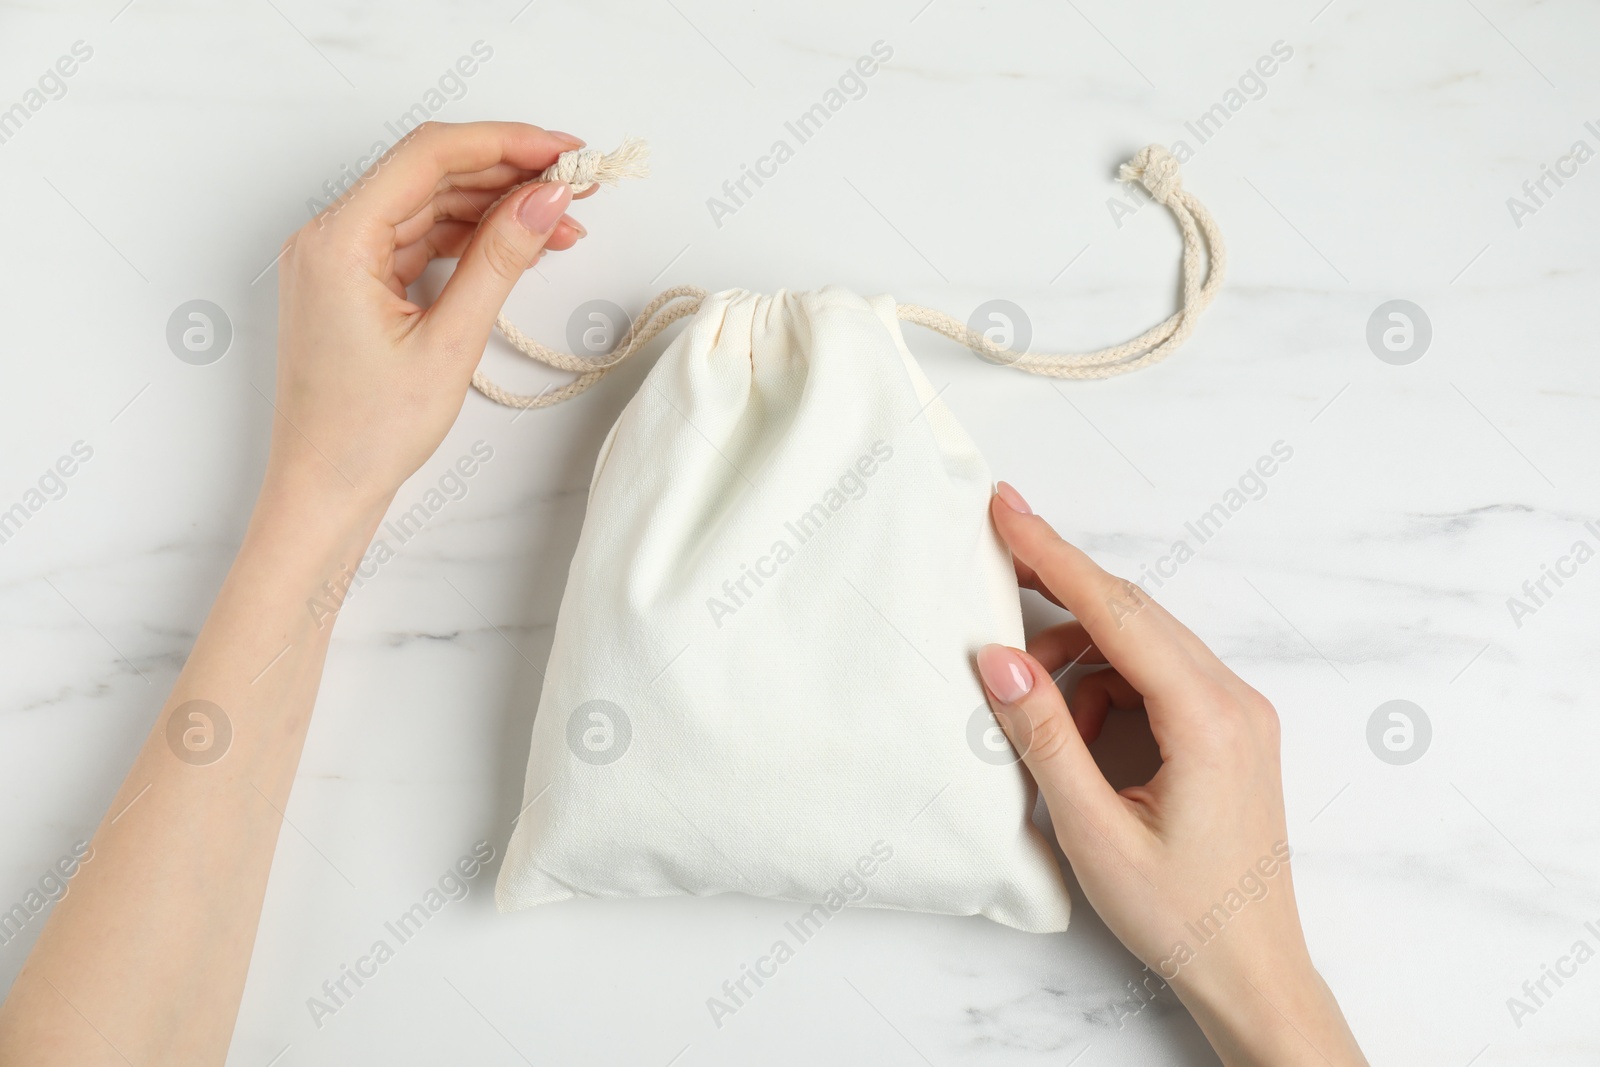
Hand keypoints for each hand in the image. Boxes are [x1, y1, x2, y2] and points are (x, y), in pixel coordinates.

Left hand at [265, 120, 588, 511]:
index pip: (430, 156)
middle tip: (577, 183)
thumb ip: (499, 260)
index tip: (564, 152)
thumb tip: (545, 200)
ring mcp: (340, 259)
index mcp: (338, 240)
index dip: (505, 143)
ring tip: (562, 221)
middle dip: (508, 172)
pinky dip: (470, 239)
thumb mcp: (449, 343)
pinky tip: (519, 246)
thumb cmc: (366, 434)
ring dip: (496, 207)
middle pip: (431, 173)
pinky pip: (419, 239)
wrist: (323, 492)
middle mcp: (330, 236)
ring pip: (430, 205)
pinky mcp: (354, 283)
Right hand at [976, 482, 1365, 1066]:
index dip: (1053, 556)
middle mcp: (1234, 701)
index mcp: (1209, 719)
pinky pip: (1156, 680)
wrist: (1251, 973)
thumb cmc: (1181, 916)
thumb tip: (999, 658)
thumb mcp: (1094, 830)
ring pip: (1141, 647)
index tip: (1006, 510)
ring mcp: (1238, 715)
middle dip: (1058, 588)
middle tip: (995, 553)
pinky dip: (1105, 690)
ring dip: (1078, 657)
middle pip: (1133, 614)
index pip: (1118, 611)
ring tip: (1032, 706)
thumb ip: (1044, 736)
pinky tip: (1076, 737)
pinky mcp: (1228, 733)